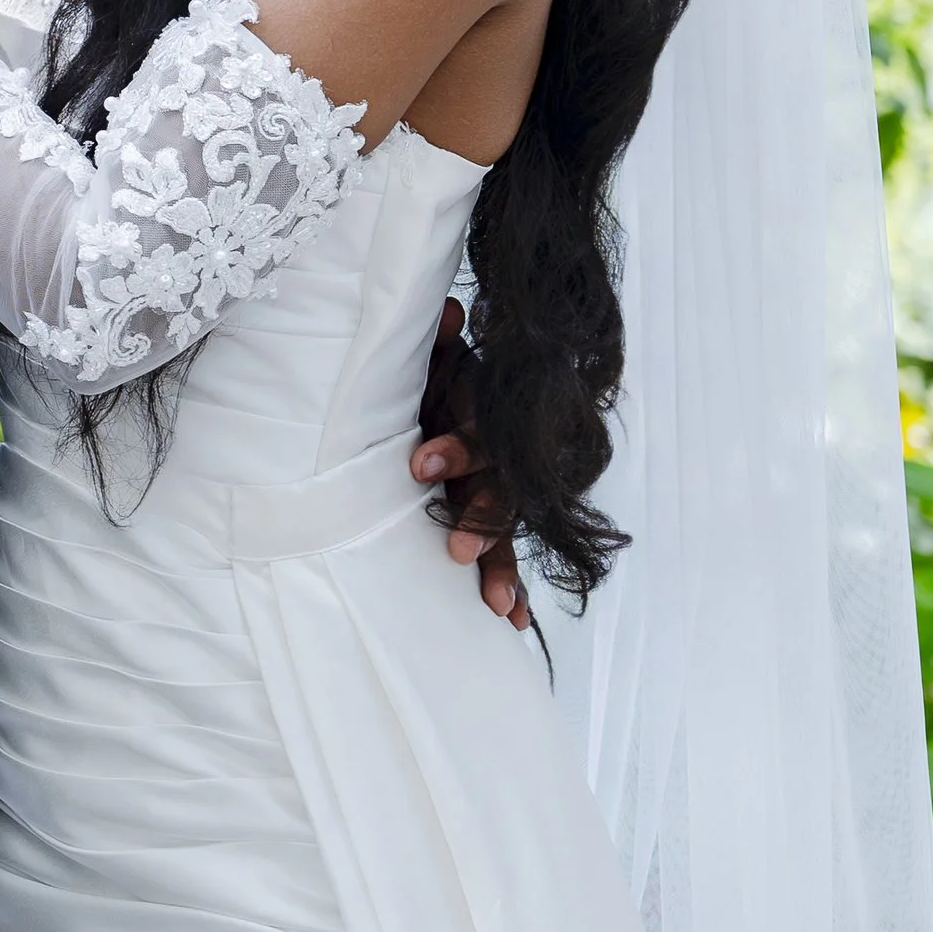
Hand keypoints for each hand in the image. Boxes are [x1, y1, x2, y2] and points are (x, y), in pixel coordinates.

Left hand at [411, 298, 530, 628]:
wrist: (459, 376)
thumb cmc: (433, 367)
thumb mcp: (432, 352)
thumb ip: (437, 341)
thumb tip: (447, 310)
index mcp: (483, 409)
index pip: (482, 431)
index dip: (458, 449)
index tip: (419, 467)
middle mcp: (501, 451)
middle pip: (502, 487)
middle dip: (481, 519)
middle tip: (454, 549)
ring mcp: (503, 485)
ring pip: (510, 527)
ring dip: (503, 564)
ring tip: (496, 606)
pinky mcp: (496, 513)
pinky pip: (508, 550)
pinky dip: (511, 585)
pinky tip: (513, 622)